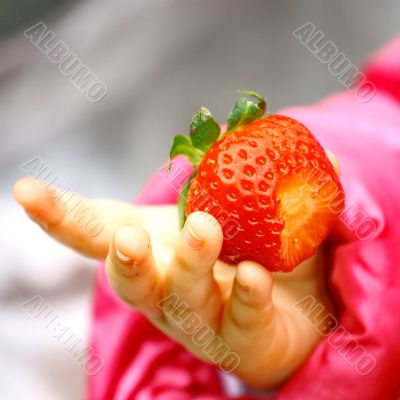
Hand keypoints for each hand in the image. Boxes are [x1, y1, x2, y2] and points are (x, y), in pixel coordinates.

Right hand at [13, 152, 338, 388]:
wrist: (303, 304)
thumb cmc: (267, 248)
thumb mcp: (263, 207)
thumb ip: (280, 179)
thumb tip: (322, 152)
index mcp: (161, 247)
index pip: (100, 232)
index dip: (61, 215)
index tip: (25, 190)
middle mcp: (168, 287)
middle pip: (132, 278)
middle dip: (125, 259)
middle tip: (131, 235)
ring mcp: (201, 319)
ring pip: (178, 302)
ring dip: (187, 267)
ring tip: (205, 231)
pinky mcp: (241, 343)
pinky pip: (239, 321)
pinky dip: (246, 296)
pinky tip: (256, 277)